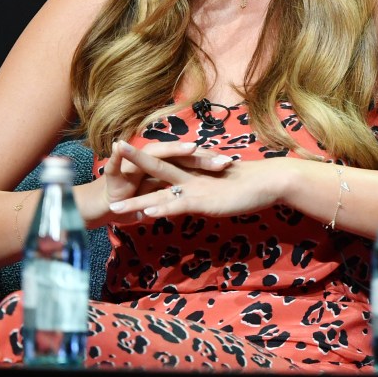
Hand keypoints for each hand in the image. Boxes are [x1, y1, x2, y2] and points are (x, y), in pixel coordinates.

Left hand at [105, 140, 284, 220]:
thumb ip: (210, 187)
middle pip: (155, 169)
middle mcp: (191, 176)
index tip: (122, 164)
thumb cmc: (252, 184)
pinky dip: (161, 210)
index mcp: (195, 171)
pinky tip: (146, 215)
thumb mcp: (224, 186)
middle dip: (130, 166)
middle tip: (107, 161)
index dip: (143, 164)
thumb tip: (203, 192)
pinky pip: (178, 205)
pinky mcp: (204, 200)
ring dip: (136, 200)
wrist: (270, 181)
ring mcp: (196, 187)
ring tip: (114, 207)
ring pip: (159, 192)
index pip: (164, 166)